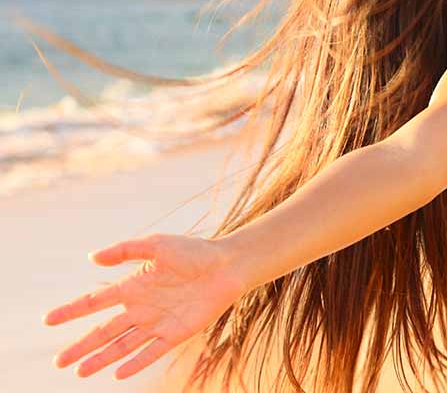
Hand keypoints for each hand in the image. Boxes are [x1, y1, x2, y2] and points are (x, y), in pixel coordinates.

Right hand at [43, 232, 248, 379]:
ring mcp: (158, 322)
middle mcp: (141, 307)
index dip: (72, 311)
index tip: (48, 320)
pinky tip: (118, 373)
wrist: (228, 265)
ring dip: (101, 358)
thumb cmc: (194, 251)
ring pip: (122, 345)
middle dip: (81, 346)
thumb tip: (92, 258)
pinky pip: (152, 351)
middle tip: (59, 362)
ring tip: (79, 372)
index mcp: (133, 286)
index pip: (95, 302)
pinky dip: (135, 362)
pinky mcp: (176, 332)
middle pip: (104, 330)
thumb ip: (126, 250)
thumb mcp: (157, 245)